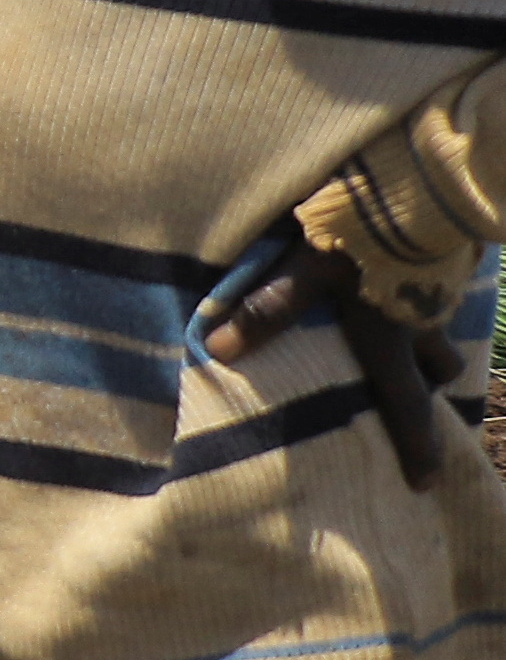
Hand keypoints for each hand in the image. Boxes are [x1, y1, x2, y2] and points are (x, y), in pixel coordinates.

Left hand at [203, 234, 474, 489]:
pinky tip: (407, 289)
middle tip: (420, 402)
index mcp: (388, 340)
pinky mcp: (442, 257)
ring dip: (431, 347)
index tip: (424, 485)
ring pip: (442, 333)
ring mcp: (438, 290)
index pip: (404, 406)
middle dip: (428, 391)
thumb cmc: (353, 230)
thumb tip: (217, 352)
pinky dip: (425, 302)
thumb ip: (263, 311)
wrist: (412, 175)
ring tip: (417, 354)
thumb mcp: (300, 271)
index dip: (415, 448)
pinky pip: (439, 292)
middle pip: (436, 372)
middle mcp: (421, 322)